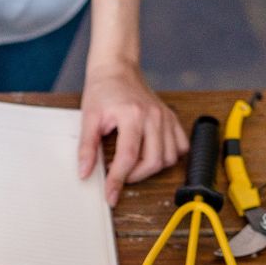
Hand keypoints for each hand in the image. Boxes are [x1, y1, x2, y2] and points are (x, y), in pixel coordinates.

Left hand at [78, 62, 188, 204]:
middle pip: (153, 161)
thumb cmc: (103, 90)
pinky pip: (180, 146)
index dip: (118, 180)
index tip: (111, 195)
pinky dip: (169, 157)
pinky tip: (153, 155)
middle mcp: (154, 116)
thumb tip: (85, 172)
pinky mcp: (171, 118)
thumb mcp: (88, 118)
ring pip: (169, 157)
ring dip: (152, 169)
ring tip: (133, 166)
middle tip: (119, 177)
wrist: (117, 69)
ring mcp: (165, 117)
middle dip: (135, 177)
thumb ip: (87, 147)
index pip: (128, 157)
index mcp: (132, 115)